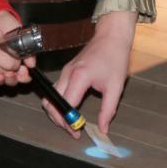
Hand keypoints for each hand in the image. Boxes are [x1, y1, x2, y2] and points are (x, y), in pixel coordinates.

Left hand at [0, 10, 33, 87]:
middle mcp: (7, 63)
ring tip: (0, 76)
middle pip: (12, 79)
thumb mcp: (20, 34)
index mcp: (18, 57)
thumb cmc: (7, 25)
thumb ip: (27, 49)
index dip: (23, 77)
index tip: (23, 75)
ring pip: (0, 80)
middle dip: (12, 80)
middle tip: (11, 75)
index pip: (22, 73)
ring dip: (1, 81)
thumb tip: (32, 65)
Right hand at [45, 11, 135, 136]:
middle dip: (58, 120)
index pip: (65, 105)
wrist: (111, 36)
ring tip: (70, 122)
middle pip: (51, 103)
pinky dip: (59, 102)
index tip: (78, 131)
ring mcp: (65, 71)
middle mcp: (68, 73)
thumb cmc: (115, 58)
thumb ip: (108, 110)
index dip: (69, 122)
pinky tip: (71, 109)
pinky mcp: (66, 70)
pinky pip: (56, 90)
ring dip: (56, 112)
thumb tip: (103, 129)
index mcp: (79, 76)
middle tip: (72, 130)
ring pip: (50, 97)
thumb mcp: (116, 86)